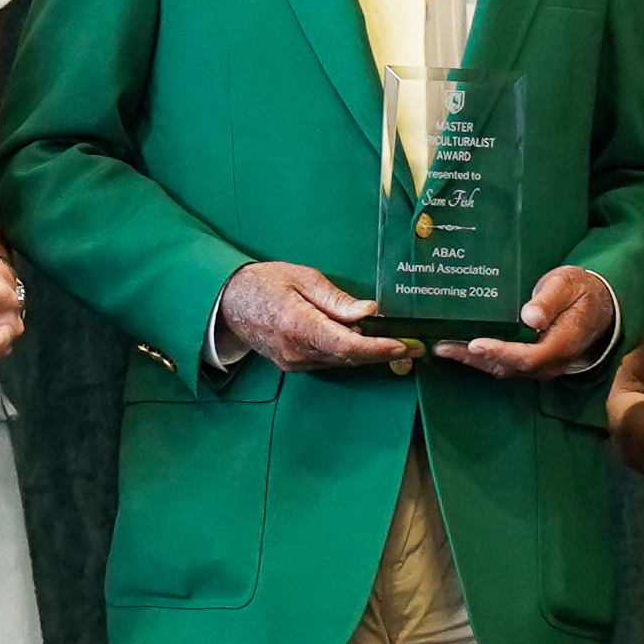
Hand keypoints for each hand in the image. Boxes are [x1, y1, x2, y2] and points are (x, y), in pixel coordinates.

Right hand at [216, 260, 400, 372]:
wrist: (228, 304)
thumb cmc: (264, 283)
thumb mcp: (302, 278)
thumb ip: (336, 299)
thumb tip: (369, 312)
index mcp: (299, 325)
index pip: (347, 346)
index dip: (379, 349)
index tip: (404, 345)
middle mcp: (297, 351)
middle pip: (350, 358)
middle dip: (384, 353)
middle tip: (415, 346)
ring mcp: (294, 362)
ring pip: (342, 363)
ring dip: (368, 354)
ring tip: (397, 342)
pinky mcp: (294, 366)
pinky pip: (330, 362)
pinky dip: (349, 353)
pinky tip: (363, 342)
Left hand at [445, 266, 614, 380]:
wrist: (597, 306)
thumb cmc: (580, 291)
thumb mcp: (567, 285)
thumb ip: (549, 300)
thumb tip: (531, 318)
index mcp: (563, 343)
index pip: (529, 356)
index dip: (501, 352)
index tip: (475, 343)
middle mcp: (552, 362)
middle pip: (510, 367)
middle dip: (475, 359)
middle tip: (444, 346)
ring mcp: (542, 366)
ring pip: (504, 369)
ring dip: (473, 361)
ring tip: (444, 347)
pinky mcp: (532, 363)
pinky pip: (505, 365)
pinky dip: (482, 359)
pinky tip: (461, 348)